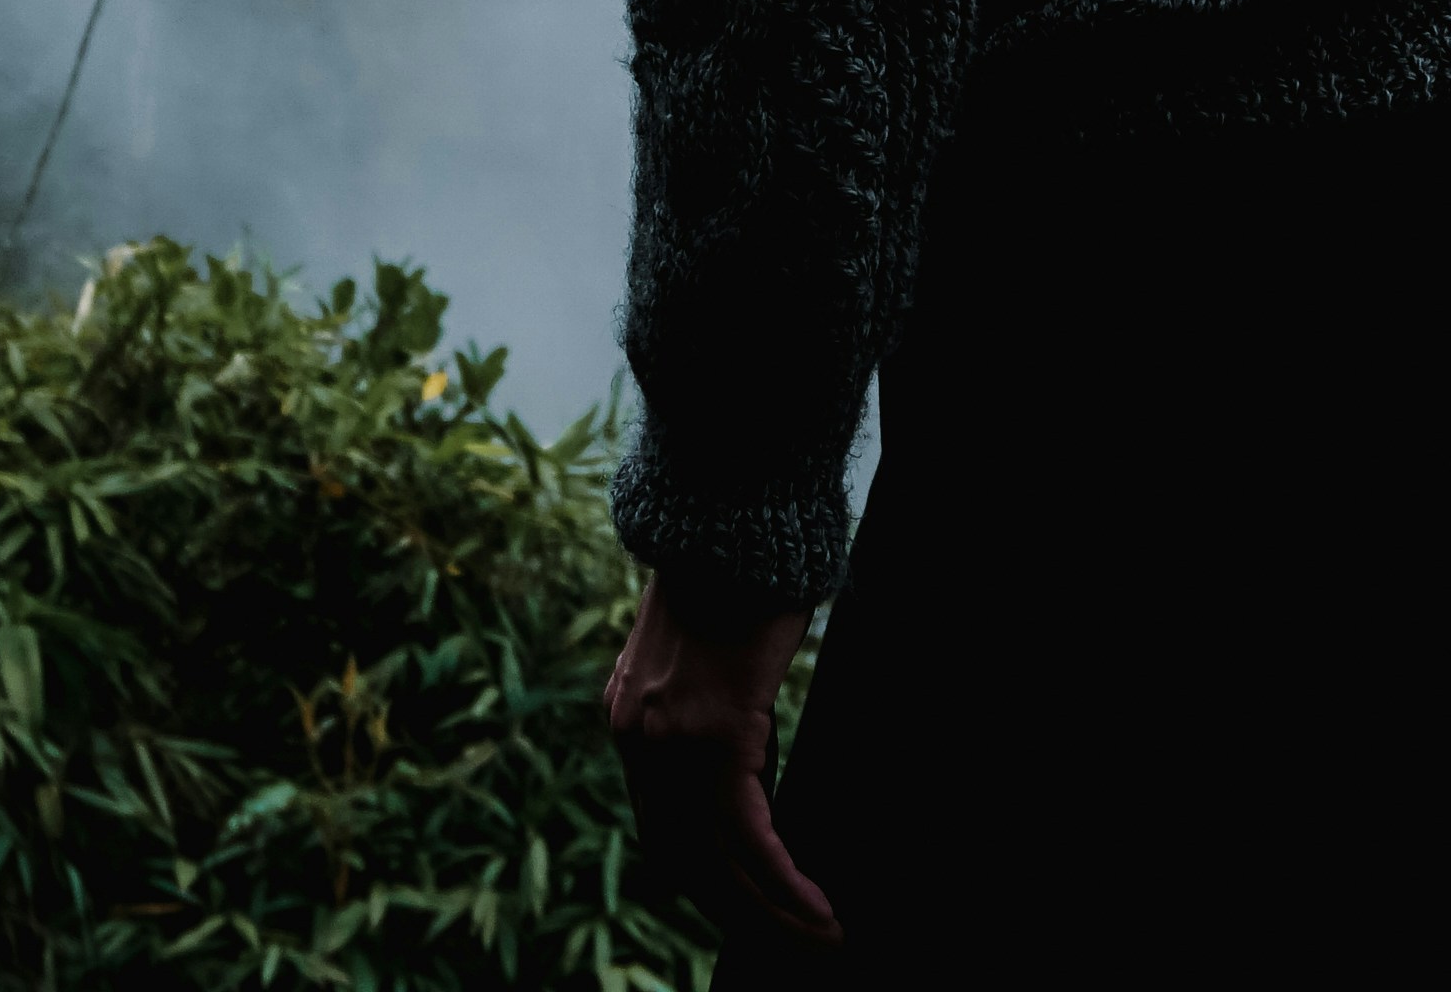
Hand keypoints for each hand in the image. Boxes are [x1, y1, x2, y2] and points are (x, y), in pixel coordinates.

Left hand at [605, 576, 837, 946]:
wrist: (730, 509)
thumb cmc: (732, 571)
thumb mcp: (700, 652)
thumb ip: (700, 707)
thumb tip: (739, 757)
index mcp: (630, 721)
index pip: (662, 833)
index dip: (710, 882)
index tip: (755, 909)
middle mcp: (638, 739)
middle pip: (683, 863)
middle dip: (742, 914)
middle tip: (797, 942)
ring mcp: (671, 741)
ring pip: (716, 864)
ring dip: (771, 912)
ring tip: (820, 936)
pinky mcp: (717, 733)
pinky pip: (748, 836)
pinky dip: (784, 882)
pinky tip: (817, 907)